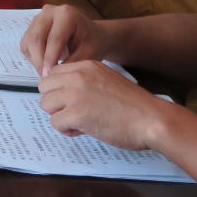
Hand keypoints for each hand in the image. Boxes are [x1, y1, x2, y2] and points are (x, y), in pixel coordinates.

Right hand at [21, 4, 108, 76]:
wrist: (91, 35)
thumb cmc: (92, 43)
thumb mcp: (89, 54)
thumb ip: (72, 62)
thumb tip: (54, 75)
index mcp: (66, 14)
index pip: (53, 39)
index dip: (50, 59)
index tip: (49, 77)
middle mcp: (49, 11)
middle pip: (36, 38)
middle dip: (39, 61)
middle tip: (46, 78)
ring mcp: (38, 17)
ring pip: (28, 42)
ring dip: (35, 60)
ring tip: (46, 74)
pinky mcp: (32, 26)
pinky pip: (26, 44)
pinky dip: (32, 57)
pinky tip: (44, 64)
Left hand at [38, 59, 168, 149]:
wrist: (152, 119)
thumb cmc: (135, 106)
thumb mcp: (107, 80)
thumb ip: (86, 82)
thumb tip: (67, 93)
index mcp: (86, 66)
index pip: (54, 73)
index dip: (60, 90)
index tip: (72, 101)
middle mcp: (77, 76)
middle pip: (44, 88)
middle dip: (56, 103)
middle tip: (74, 113)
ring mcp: (75, 94)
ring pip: (46, 104)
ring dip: (60, 116)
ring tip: (80, 123)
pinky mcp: (76, 114)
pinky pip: (55, 123)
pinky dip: (67, 130)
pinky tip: (84, 130)